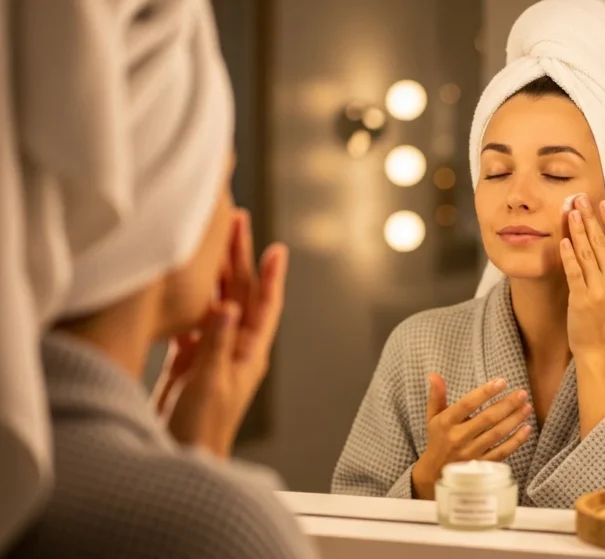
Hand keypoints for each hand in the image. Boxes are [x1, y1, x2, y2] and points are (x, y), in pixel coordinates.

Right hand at [152, 210, 288, 458]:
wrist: (183, 459)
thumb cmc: (202, 430)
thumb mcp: (209, 384)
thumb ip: (215, 345)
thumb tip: (228, 307)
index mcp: (248, 354)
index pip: (263, 306)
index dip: (270, 276)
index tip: (276, 247)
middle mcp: (235, 349)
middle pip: (240, 295)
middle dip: (238, 259)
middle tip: (235, 222)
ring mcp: (213, 353)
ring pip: (216, 303)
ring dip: (214, 274)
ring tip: (208, 242)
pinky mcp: (190, 362)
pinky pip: (193, 322)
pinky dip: (189, 301)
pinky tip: (181, 284)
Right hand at [410, 373, 531, 499]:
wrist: (435, 473)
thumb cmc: (438, 439)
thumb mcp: (433, 417)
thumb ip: (437, 395)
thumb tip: (434, 374)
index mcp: (446, 423)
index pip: (467, 404)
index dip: (485, 392)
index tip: (501, 382)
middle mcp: (458, 438)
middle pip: (487, 419)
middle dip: (507, 405)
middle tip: (522, 394)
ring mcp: (471, 453)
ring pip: (496, 434)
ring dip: (514, 420)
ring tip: (527, 407)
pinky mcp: (481, 465)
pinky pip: (502, 452)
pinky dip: (516, 441)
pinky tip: (527, 428)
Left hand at [560, 195, 604, 362]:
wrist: (600, 349)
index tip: (603, 203)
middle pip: (602, 242)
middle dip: (590, 218)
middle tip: (580, 199)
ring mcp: (598, 290)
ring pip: (587, 253)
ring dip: (578, 230)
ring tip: (570, 211)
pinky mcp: (581, 299)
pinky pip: (574, 272)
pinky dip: (569, 256)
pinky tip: (563, 241)